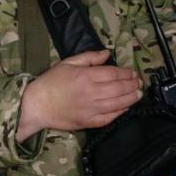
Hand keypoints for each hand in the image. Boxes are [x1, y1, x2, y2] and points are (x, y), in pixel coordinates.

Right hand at [16, 49, 142, 140]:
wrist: (36, 105)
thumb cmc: (50, 82)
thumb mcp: (67, 63)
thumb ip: (89, 57)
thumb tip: (106, 54)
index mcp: (86, 76)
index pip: (114, 73)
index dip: (127, 73)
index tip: (133, 72)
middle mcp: (92, 92)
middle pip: (120, 88)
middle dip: (132, 85)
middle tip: (139, 82)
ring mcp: (92, 109)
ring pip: (118, 103)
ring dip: (131, 98)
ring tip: (138, 94)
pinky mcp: (89, 122)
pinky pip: (110, 117)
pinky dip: (120, 112)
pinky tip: (126, 107)